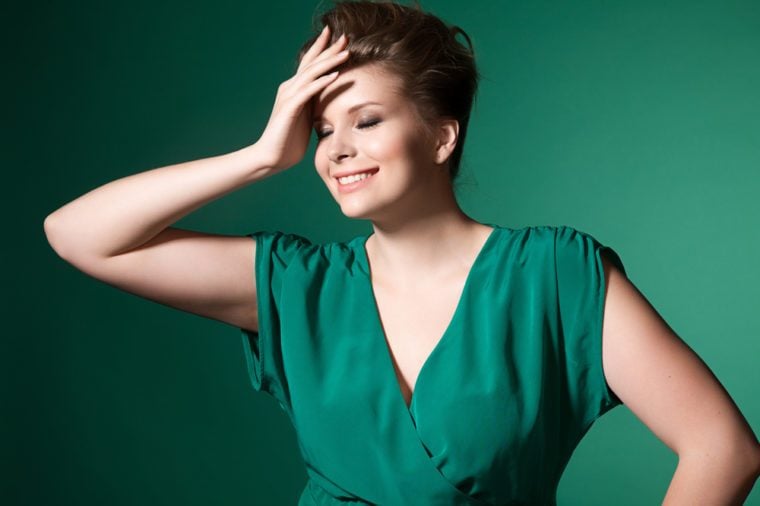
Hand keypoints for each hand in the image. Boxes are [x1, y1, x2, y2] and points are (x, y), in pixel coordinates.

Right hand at [256, 26, 348, 172]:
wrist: (272, 157)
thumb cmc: (290, 140)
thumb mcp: (307, 117)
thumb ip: (315, 104)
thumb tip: (329, 100)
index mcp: (295, 89)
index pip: (311, 64)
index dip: (324, 49)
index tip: (340, 38)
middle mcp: (290, 88)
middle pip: (312, 63)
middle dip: (329, 49)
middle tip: (345, 35)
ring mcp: (289, 97)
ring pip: (311, 73)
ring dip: (329, 62)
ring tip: (346, 52)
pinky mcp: (289, 108)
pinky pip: (308, 92)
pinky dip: (321, 82)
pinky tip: (334, 75)